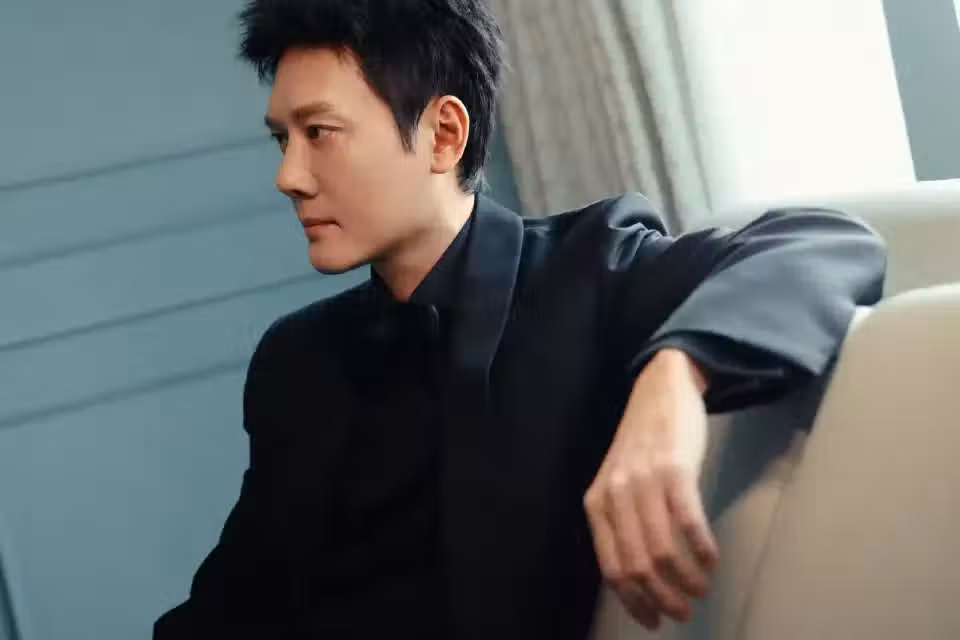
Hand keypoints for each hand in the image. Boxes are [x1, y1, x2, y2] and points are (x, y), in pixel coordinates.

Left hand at [584, 349, 718, 629]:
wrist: (660, 389)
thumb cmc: (642, 443)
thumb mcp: (618, 482)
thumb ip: (620, 522)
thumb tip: (638, 576)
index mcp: (596, 504)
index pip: (611, 567)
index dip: (634, 602)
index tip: (653, 622)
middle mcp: (615, 494)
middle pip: (638, 565)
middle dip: (662, 599)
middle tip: (684, 613)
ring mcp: (644, 481)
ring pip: (663, 550)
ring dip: (686, 581)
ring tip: (701, 590)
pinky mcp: (675, 469)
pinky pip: (688, 522)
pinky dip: (702, 550)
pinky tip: (712, 560)